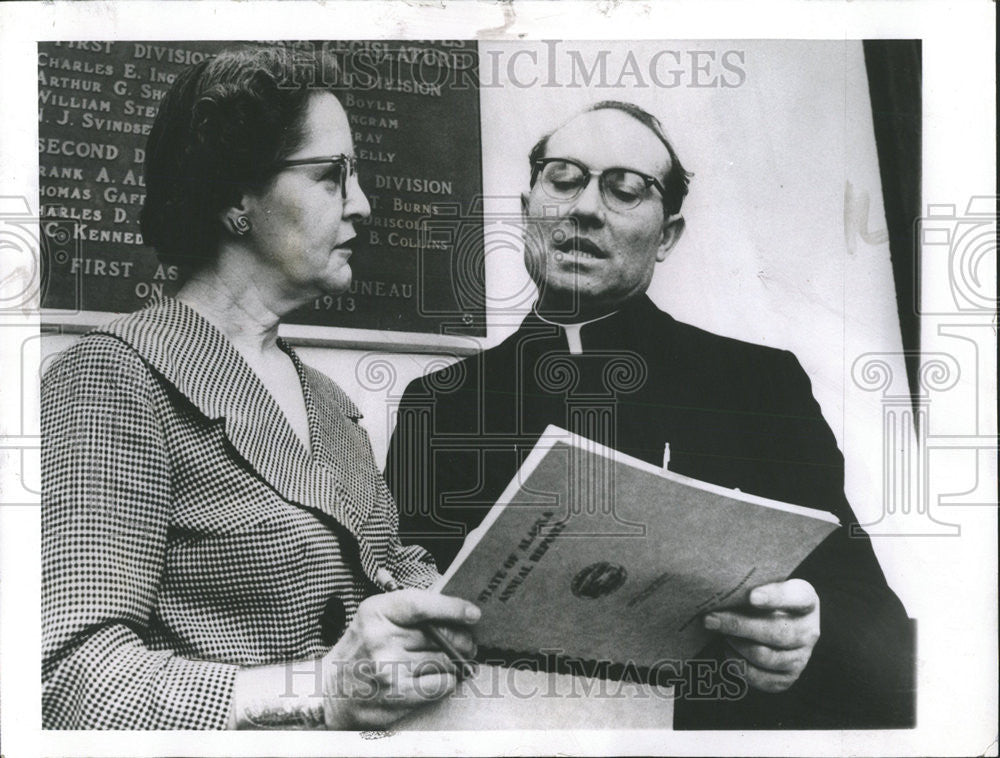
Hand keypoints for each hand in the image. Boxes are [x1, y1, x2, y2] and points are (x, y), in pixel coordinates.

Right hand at [321, 589, 479, 728]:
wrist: (330, 691)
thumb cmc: (361, 649)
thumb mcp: (375, 617)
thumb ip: (410, 611)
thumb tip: (456, 614)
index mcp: (376, 612)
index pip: (421, 605)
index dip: (452, 608)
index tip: (473, 613)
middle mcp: (380, 639)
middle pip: (440, 635)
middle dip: (462, 640)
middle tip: (469, 644)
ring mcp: (388, 669)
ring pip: (444, 660)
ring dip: (455, 662)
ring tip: (452, 661)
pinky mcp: (396, 695)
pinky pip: (441, 684)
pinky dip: (447, 681)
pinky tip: (440, 677)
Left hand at [703, 579, 819, 693]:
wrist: (775, 622)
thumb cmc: (764, 599)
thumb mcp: (764, 584)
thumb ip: (751, 585)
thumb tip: (721, 590)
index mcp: (806, 599)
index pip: (797, 597)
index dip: (775, 598)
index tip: (752, 597)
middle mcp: (809, 631)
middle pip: (776, 632)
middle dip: (739, 626)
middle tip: (711, 619)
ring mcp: (801, 657)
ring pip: (765, 656)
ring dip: (737, 645)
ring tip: (722, 634)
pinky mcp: (788, 677)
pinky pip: (760, 678)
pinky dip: (739, 665)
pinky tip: (729, 650)